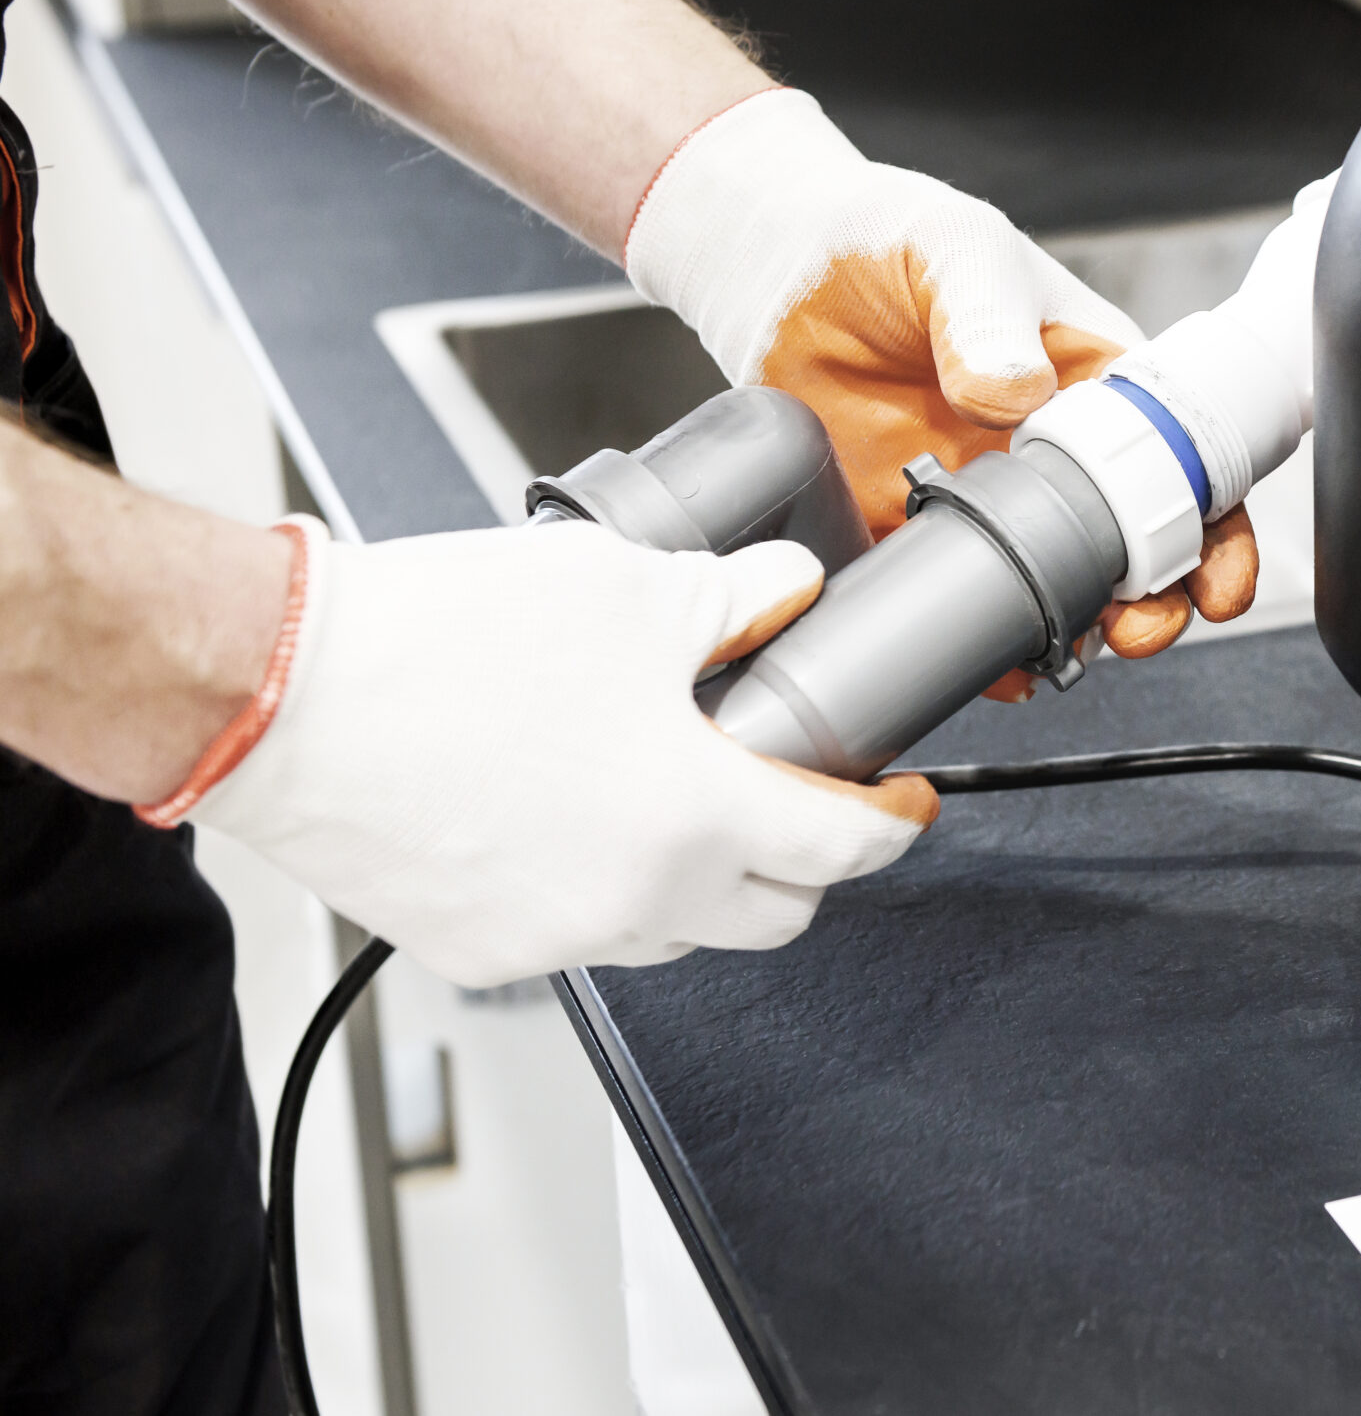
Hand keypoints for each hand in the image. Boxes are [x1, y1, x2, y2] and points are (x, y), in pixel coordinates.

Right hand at [165, 517, 935, 986]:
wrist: (281, 692)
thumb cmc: (438, 640)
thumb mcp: (624, 586)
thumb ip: (732, 599)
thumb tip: (786, 592)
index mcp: (695, 815)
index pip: (840, 850)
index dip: (891, 823)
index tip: (902, 805)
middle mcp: (636, 900)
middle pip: (775, 917)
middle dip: (804, 864)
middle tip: (795, 798)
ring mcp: (556, 940)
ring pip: (677, 936)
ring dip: (701, 881)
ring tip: (672, 795)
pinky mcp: (482, 953)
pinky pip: (582, 937)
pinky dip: (603, 891)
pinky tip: (576, 821)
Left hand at [624, 88, 1255, 672]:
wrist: (771, 268)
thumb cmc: (884, 237)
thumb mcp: (952, 248)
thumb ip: (986, 312)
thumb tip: (1013, 390)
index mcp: (1092, 379)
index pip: (1182, 460)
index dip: (1215, 523)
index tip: (1216, 571)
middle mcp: (1051, 450)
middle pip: (1135, 543)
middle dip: (1158, 599)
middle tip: (1143, 625)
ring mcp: (986, 499)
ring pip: (1059, 586)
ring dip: (1080, 630)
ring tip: (1071, 647)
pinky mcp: (914, 533)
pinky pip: (960, 604)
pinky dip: (987, 643)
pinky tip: (995, 662)